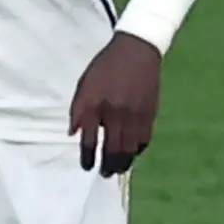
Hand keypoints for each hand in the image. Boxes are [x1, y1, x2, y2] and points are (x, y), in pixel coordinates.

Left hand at [68, 33, 162, 175]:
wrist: (136, 50)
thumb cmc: (106, 67)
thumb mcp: (85, 84)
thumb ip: (78, 110)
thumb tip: (74, 134)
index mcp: (96, 104)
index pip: (90, 140)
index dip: (87, 157)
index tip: (87, 167)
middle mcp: (116, 112)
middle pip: (113, 149)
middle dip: (107, 166)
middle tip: (104, 173)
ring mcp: (135, 114)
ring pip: (130, 148)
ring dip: (124, 163)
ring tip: (118, 169)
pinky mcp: (150, 113)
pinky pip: (145, 139)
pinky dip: (138, 150)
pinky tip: (132, 153)